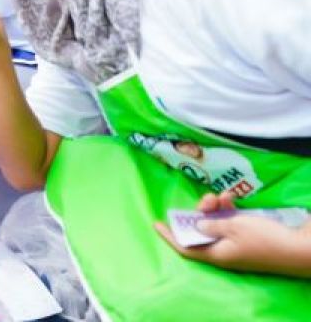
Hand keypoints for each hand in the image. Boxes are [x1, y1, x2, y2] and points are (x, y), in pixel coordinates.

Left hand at [155, 192, 310, 277]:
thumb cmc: (262, 238)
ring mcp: (238, 246)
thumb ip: (211, 225)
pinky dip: (229, 211)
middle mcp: (225, 252)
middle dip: (199, 213)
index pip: (185, 248)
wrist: (298, 248)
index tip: (156, 223)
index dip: (170, 237)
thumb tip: (198, 226)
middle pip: (202, 232)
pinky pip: (232, 223)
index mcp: (216, 255)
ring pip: (217, 225)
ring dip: (215, 208)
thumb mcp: (232, 227)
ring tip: (219, 196)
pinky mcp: (250, 239)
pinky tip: (231, 197)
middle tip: (207, 199)